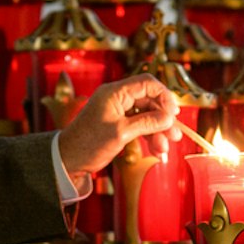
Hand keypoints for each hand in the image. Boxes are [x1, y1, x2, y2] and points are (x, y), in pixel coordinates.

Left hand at [56, 74, 178, 180]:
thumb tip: (169, 118)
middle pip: (149, 101)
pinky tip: (157, 151)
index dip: (164, 96)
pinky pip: (139, 125)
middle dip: (163, 119)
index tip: (174, 113)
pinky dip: (149, 136)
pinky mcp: (118, 124)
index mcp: (114, 92)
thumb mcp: (121, 133)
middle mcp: (117, 98)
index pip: (146, 83)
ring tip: (164, 149)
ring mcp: (117, 111)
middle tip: (175, 135)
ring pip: (146, 115)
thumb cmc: (89, 144)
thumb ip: (147, 123)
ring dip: (158, 131)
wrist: (68, 160)